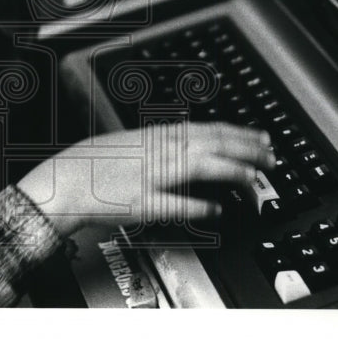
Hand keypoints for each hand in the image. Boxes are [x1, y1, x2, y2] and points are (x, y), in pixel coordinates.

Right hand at [17, 123, 274, 238]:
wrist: (66, 180)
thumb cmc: (95, 164)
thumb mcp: (133, 142)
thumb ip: (163, 144)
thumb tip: (191, 145)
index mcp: (158, 136)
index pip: (209, 130)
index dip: (240, 135)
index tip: (262, 140)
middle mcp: (159, 151)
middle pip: (213, 145)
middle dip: (247, 151)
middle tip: (271, 159)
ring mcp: (152, 176)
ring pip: (203, 167)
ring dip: (233, 172)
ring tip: (254, 180)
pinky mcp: (142, 202)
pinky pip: (177, 203)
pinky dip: (201, 204)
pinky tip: (218, 208)